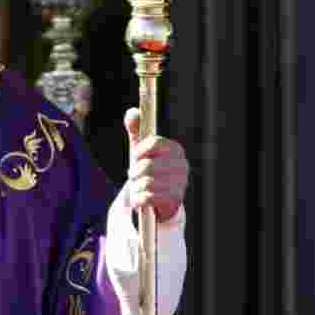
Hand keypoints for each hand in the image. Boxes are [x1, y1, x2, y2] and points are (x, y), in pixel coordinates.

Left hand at [124, 108, 187, 222]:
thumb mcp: (140, 150)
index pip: (154, 143)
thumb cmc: (149, 171)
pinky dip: (139, 200)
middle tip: (134, 177)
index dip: (139, 151)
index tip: (134, 157)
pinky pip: (148, 198)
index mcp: (175, 149)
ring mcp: (180, 183)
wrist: (159, 202)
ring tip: (138, 189)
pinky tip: (141, 200)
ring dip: (136, 188)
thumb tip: (132, 112)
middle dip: (134, 174)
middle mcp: (182, 165)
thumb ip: (136, 130)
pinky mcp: (175, 200)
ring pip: (146, 183)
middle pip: (147, 165)